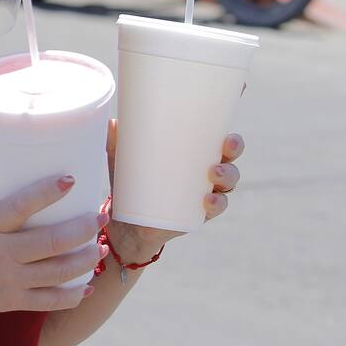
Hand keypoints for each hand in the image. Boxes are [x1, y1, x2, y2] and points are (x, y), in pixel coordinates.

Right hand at [0, 176, 105, 318]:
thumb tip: (7, 170)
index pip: (21, 207)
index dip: (47, 192)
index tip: (70, 179)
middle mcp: (0, 255)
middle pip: (51, 242)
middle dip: (83, 228)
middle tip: (100, 216)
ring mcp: (9, 281)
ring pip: (58, 272)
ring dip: (86, 259)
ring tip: (101, 247)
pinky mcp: (12, 301)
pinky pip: (49, 301)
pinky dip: (72, 295)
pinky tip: (87, 286)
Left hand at [104, 119, 245, 262]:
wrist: (130, 222)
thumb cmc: (133, 182)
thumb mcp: (124, 161)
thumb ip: (116, 142)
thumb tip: (111, 122)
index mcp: (193, 153)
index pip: (218, 139)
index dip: (229, 133)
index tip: (227, 130)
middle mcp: (206, 171)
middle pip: (230, 157)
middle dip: (234, 149)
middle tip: (225, 147)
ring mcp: (206, 192)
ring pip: (228, 182)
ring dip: (228, 176)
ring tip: (213, 173)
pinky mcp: (200, 213)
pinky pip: (217, 208)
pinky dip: (216, 203)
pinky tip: (208, 200)